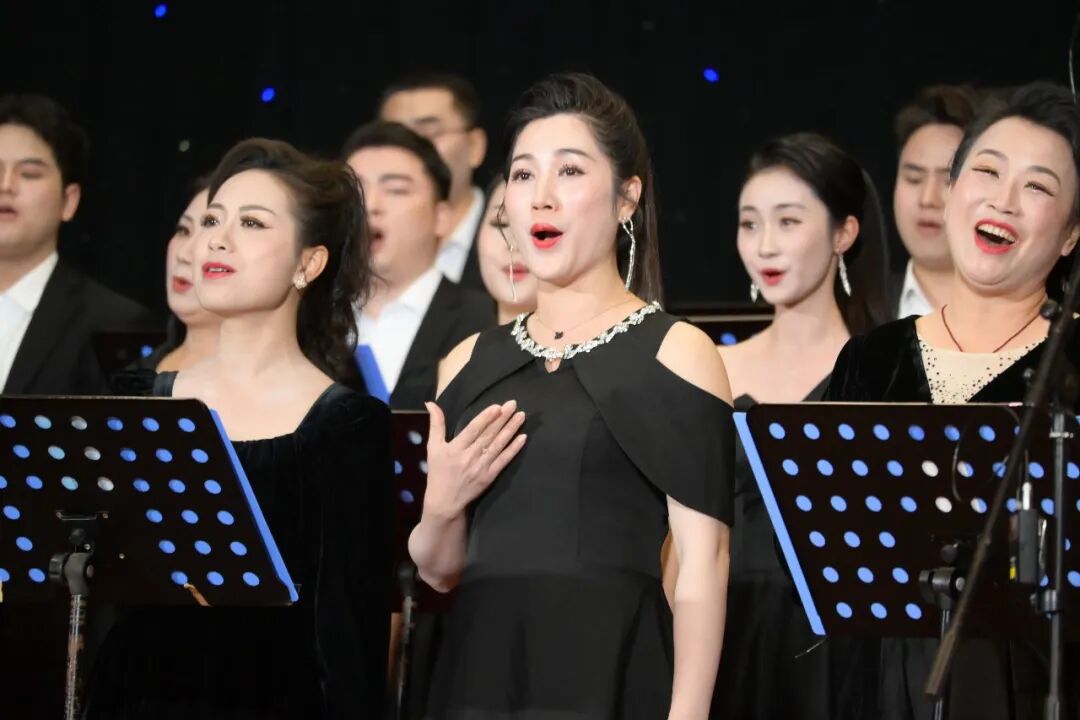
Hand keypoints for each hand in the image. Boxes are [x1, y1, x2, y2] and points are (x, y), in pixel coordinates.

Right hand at [422, 400, 526, 517]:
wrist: (445, 502)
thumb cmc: (438, 472)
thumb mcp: (433, 447)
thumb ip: (436, 424)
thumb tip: (431, 403)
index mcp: (455, 448)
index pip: (473, 430)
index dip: (486, 418)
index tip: (497, 407)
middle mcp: (469, 457)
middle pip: (488, 435)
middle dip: (502, 419)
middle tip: (513, 404)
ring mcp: (481, 467)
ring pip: (498, 445)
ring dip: (511, 430)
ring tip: (521, 415)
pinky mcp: (490, 477)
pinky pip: (504, 460)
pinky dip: (514, 449)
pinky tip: (523, 437)